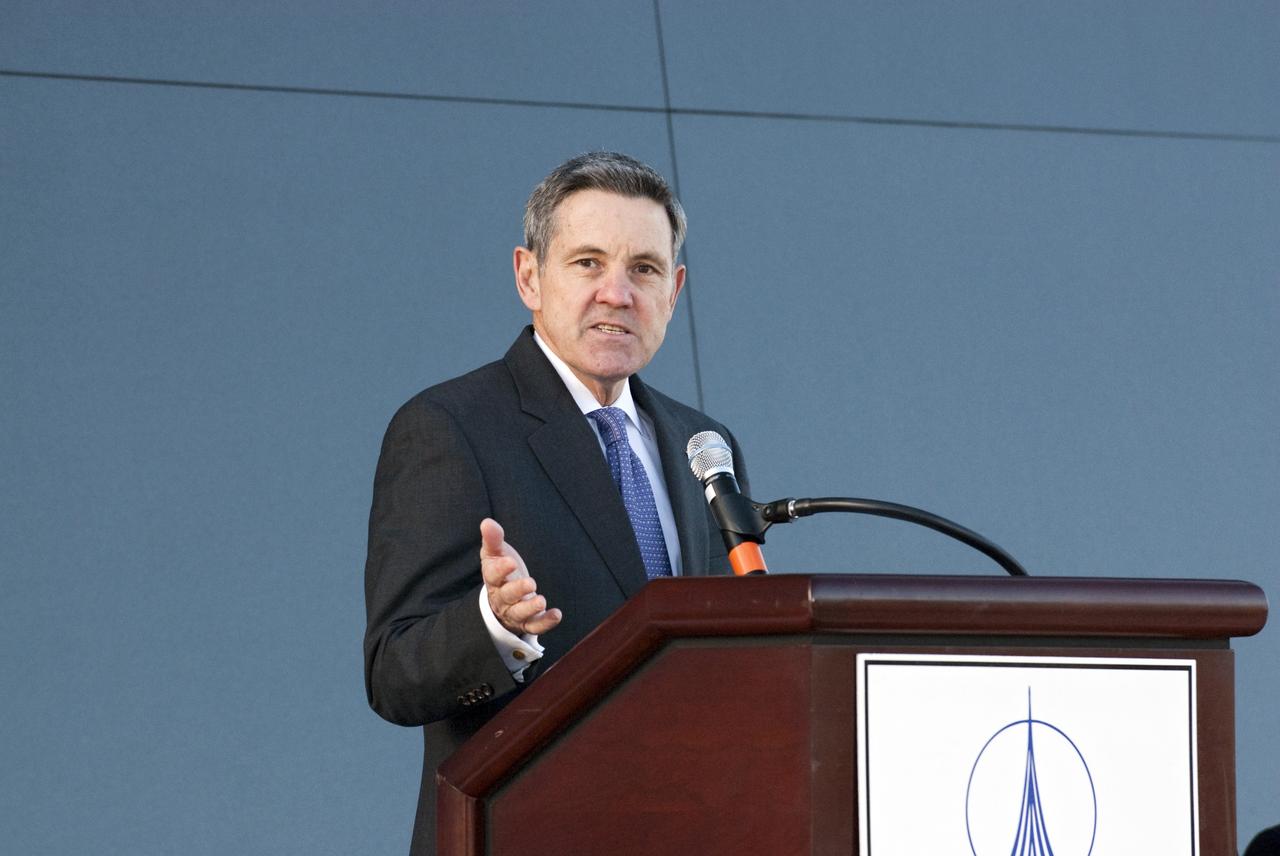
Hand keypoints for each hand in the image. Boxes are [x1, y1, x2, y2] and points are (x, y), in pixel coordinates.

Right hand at [480, 518, 562, 636]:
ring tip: (541, 601)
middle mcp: (502, 598)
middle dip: (518, 590)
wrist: (502, 598)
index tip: (510, 562)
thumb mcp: (495, 553)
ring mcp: (514, 611)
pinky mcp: (527, 622)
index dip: (500, 569)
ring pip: (519, 614)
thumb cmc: (501, 571)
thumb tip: (487, 522)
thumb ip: (493, 539)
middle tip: (531, 583)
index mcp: (493, 579)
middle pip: (507, 596)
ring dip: (530, 608)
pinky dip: (545, 622)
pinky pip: (534, 626)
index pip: (493, 575)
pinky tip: (556, 614)